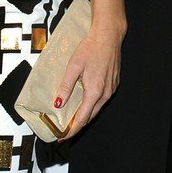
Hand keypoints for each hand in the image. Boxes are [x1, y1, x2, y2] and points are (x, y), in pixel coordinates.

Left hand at [57, 0, 126, 138]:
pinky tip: (84, 103)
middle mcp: (105, 93)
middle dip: (77, 126)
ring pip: (97, 109)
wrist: (109, 35)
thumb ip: (66, 86)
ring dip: (85, 115)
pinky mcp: (113, 83)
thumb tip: (58, 103)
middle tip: (64, 130)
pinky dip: (92, 105)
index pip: (82, 118)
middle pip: (90, 116)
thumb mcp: (74, 66)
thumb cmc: (91, 47)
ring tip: (72, 120)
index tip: (62, 137)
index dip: (72, 130)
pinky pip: (102, 100)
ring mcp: (111, 89)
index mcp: (95, 91)